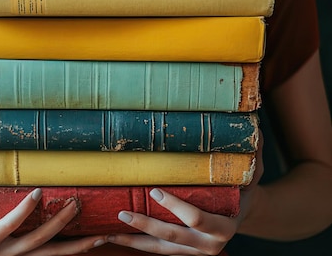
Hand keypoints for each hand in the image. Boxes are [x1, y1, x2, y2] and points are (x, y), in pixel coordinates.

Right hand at [0, 154, 106, 254]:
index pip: (6, 228)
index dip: (22, 212)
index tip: (38, 192)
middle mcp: (4, 254)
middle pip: (35, 244)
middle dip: (57, 225)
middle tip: (75, 203)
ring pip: (52, 255)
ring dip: (78, 246)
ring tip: (103, 236)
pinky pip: (55, 254)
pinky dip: (77, 248)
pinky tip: (98, 240)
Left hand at [106, 131, 264, 254]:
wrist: (246, 213)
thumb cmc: (244, 186)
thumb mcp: (252, 172)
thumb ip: (251, 153)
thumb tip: (252, 117)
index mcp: (225, 226)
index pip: (197, 218)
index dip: (176, 206)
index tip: (156, 190)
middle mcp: (210, 244)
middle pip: (172, 236)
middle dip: (146, 225)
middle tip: (123, 213)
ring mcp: (194, 250)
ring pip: (159, 248)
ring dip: (132, 241)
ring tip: (107, 233)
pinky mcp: (183, 251)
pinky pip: (156, 249)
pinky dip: (134, 243)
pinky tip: (113, 234)